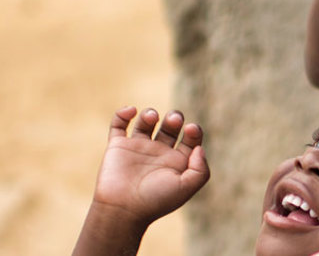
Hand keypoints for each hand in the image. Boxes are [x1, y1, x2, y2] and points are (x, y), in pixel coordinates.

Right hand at [90, 107, 209, 224]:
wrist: (123, 208)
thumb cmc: (155, 200)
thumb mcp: (186, 188)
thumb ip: (200, 169)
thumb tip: (199, 148)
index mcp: (176, 162)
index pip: (190, 139)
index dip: (194, 130)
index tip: (190, 129)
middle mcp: (158, 153)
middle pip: (170, 127)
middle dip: (174, 118)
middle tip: (174, 120)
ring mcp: (137, 148)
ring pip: (146, 122)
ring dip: (150, 113)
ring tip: (152, 117)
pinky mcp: (118, 146)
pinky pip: (119, 124)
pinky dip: (123, 114)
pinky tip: (131, 110)